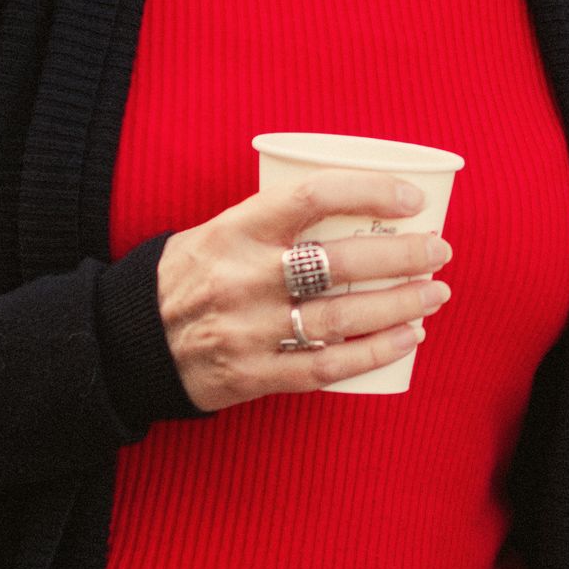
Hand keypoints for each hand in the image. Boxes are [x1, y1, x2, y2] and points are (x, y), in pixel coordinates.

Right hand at [155, 173, 449, 411]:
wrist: (128, 342)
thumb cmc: (190, 275)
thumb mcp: (220, 230)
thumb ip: (277, 221)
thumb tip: (359, 208)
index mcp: (235, 230)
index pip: (312, 197)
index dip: (369, 192)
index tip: (412, 199)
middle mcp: (243, 279)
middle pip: (339, 264)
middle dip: (402, 258)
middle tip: (440, 252)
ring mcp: (250, 331)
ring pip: (341, 319)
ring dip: (399, 306)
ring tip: (435, 295)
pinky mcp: (254, 376)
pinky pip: (326, 367)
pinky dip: (373, 354)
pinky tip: (407, 339)